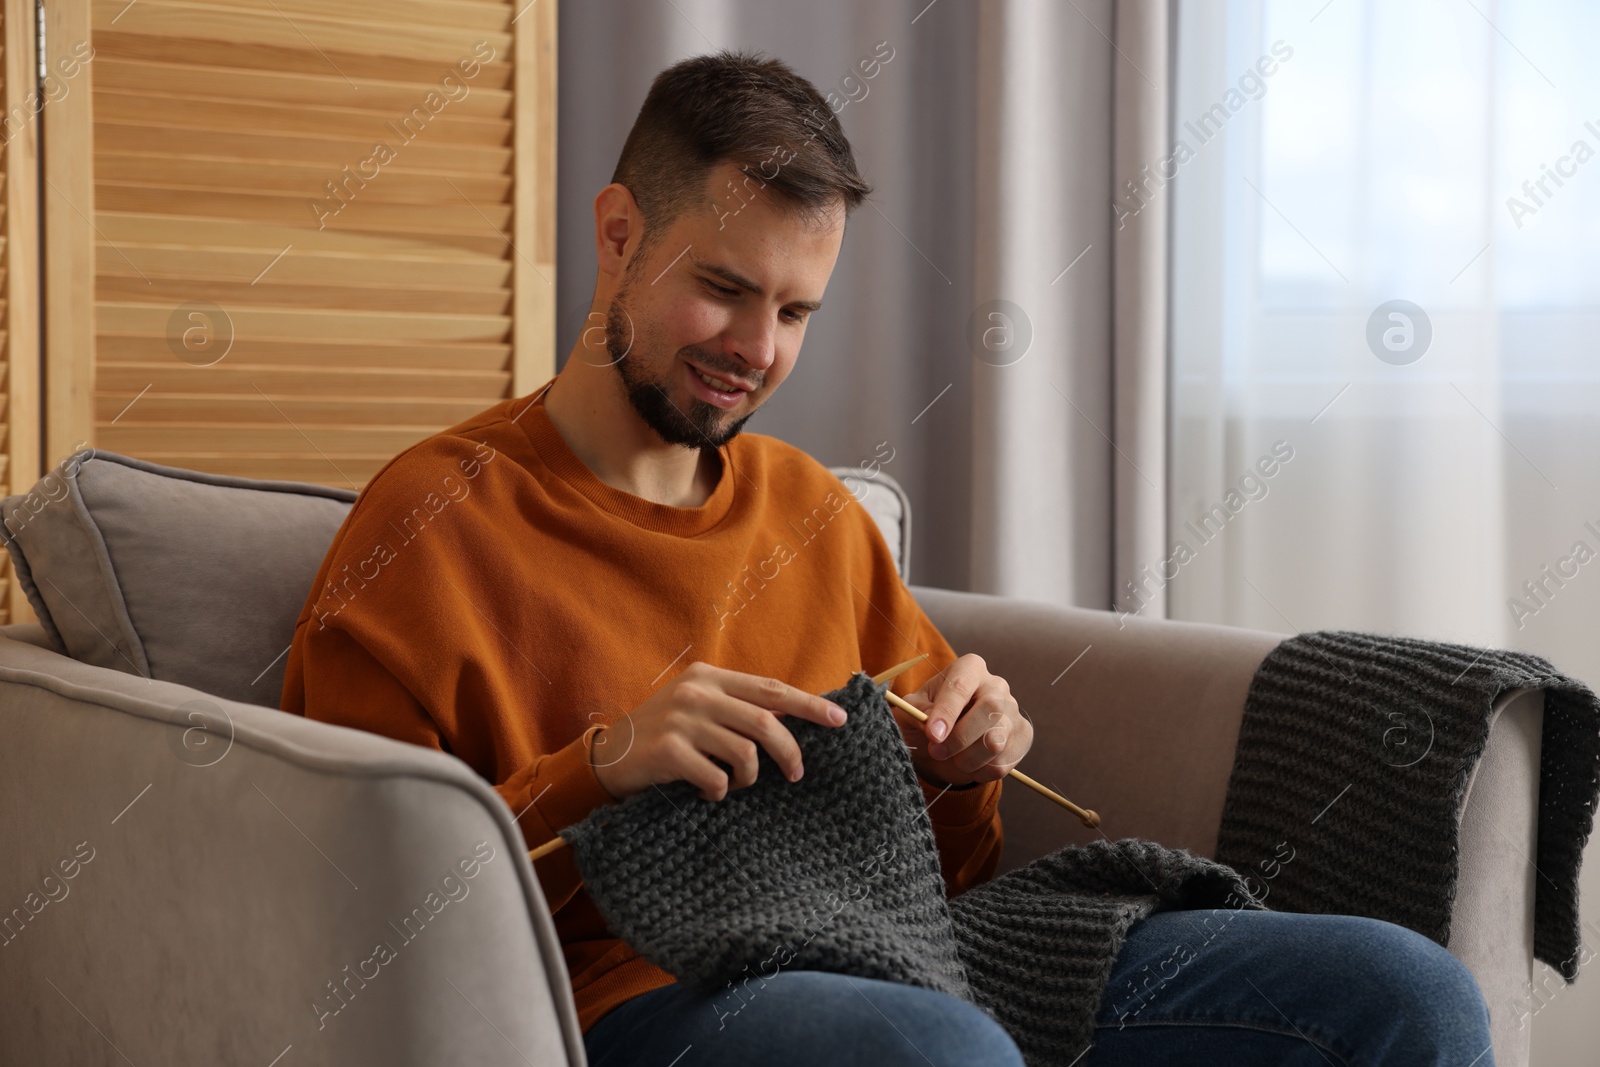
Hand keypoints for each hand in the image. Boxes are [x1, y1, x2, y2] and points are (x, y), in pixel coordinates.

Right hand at [590, 661, 847, 802]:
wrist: (607, 756)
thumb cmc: (663, 734)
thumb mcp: (697, 707)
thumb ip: (736, 706)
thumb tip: (791, 720)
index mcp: (709, 676)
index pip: (770, 688)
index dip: (809, 704)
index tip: (839, 720)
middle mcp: (697, 692)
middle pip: (765, 722)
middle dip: (789, 752)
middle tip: (796, 774)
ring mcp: (681, 720)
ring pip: (745, 753)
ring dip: (748, 778)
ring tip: (734, 784)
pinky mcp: (669, 750)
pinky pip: (716, 779)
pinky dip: (719, 792)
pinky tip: (706, 792)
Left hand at [896, 654, 1031, 787]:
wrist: (946, 738)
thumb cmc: (926, 716)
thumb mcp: (912, 709)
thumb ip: (917, 712)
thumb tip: (932, 724)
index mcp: (969, 668)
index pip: (961, 686)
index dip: (946, 712)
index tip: (933, 734)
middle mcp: (996, 685)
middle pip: (990, 709)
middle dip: (959, 738)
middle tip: (936, 751)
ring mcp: (1013, 711)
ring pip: (997, 741)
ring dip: (967, 759)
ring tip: (952, 759)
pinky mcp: (1022, 736)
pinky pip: (1002, 763)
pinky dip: (979, 771)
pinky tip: (969, 764)